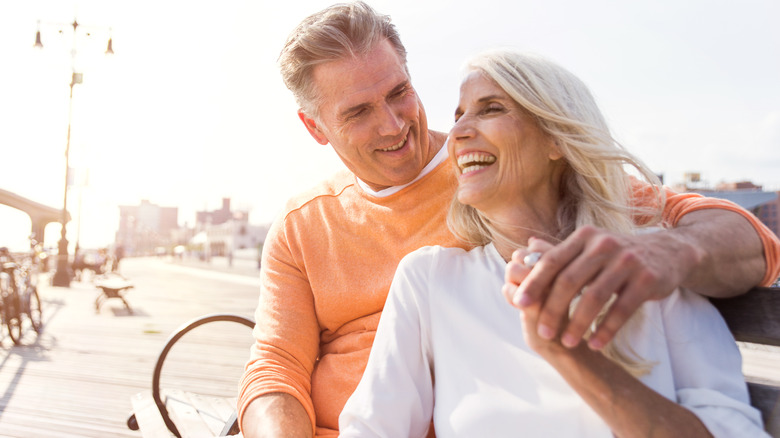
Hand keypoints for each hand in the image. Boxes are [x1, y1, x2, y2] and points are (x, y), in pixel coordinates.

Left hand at [504, 225, 698, 349]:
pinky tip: (595, 344)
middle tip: (543, 332)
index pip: (552, 260)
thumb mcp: (588, 248)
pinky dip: (606, 329)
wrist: (668, 252)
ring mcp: (627, 261)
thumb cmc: (617, 255)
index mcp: (584, 238)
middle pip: (569, 281)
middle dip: (552, 309)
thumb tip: (522, 253)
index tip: (518, 303)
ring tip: (567, 343)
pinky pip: (621, 309)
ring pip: (594, 297)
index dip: (534, 282)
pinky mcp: (647, 278)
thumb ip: (557, 253)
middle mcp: (603, 245)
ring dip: (578, 324)